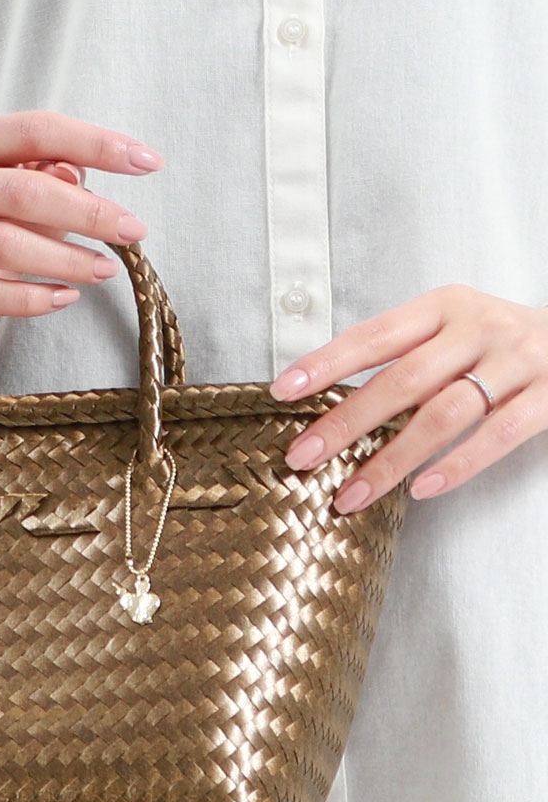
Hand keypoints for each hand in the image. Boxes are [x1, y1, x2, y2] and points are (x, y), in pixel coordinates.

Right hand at [0, 110, 164, 376]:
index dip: (95, 143)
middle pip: (22, 191)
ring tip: (106, 270)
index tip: (149, 163)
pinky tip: (67, 297)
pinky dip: (33, 298)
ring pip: (5, 244)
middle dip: (87, 211)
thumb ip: (53, 173)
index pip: (36, 131)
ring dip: (66, 259)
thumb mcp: (21, 183)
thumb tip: (78, 175)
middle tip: (134, 230)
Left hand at [268, 284, 547, 512]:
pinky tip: (420, 490)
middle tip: (303, 456)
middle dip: (346, 422)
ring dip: (391, 460)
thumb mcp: (450, 330)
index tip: (284, 390)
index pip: (374, 336)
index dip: (326, 363)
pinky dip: (457, 465)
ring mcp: (516, 362)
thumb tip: (327, 403)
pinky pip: (498, 434)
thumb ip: (402, 357)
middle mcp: (478, 329)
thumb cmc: (496, 341)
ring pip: (444, 414)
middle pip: (402, 380)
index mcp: (444, 307)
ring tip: (350, 494)